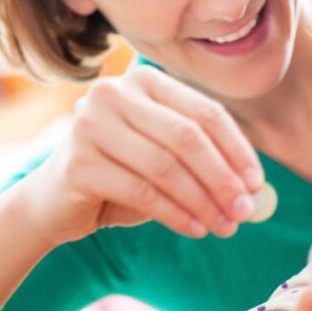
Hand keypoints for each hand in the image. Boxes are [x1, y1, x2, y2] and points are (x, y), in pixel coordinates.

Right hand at [22, 66, 264, 246]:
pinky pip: (142, 192)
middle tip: (244, 210)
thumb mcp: (167, 160)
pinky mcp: (77, 162)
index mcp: (144, 81)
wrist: (54, 202)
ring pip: (166, 167)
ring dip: (203, 201)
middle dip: (222, 178)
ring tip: (225, 226)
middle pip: (187, 138)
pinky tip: (195, 229)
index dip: (236, 149)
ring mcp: (90, 124)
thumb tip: (256, 188)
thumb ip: (207, 163)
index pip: (205, 112)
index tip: (256, 182)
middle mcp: (114, 93)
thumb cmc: (123, 176)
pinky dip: (176, 214)